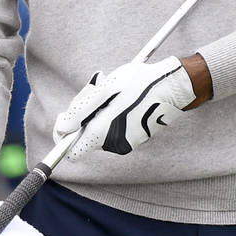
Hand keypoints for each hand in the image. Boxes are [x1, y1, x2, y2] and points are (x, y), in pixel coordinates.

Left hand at [53, 56, 195, 159]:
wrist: (174, 87)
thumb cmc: (140, 83)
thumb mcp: (105, 89)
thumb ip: (80, 111)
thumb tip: (62, 128)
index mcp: (103, 133)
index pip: (71, 151)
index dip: (64, 134)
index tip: (68, 114)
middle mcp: (113, 144)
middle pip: (83, 135)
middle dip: (84, 112)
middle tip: (96, 86)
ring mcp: (125, 143)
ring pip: (97, 130)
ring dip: (98, 109)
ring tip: (113, 89)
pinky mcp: (134, 138)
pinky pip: (112, 129)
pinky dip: (111, 113)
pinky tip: (122, 96)